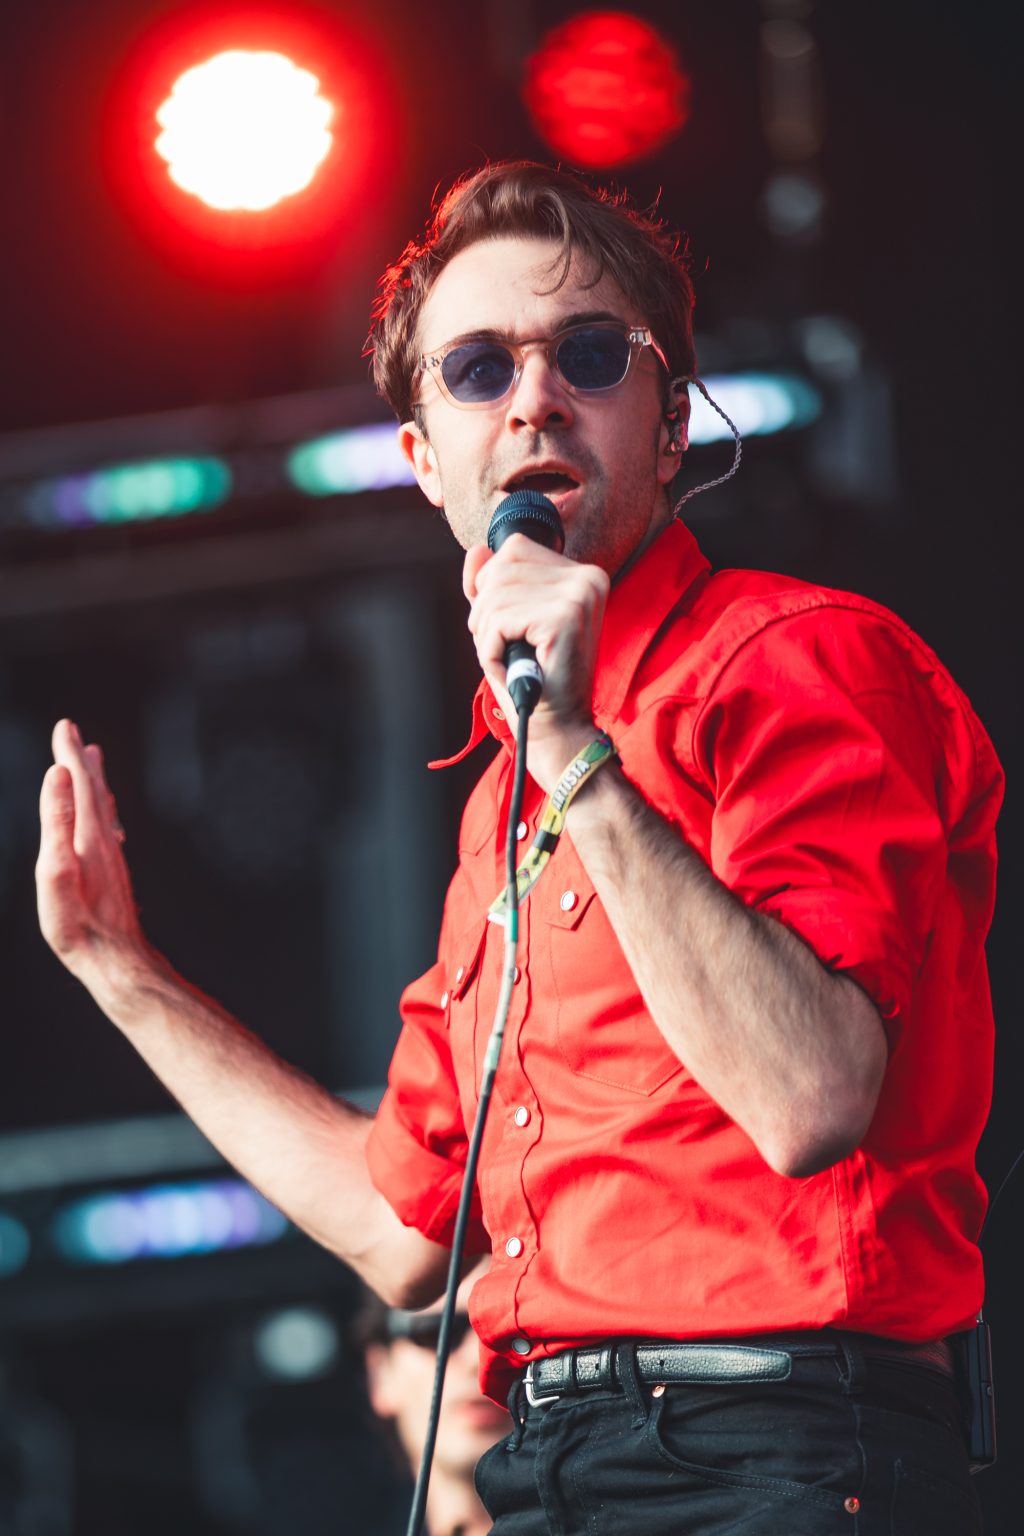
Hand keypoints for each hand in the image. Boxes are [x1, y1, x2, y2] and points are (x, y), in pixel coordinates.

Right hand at [36, 719, 145, 992]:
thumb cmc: (80, 926)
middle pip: (93, 792)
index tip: (64, 725)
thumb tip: (57, 773)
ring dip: (95, 783)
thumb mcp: (56, 871)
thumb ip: (56, 820)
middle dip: (81, 762)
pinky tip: (105, 820)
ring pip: (104, 810)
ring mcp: (112, 859)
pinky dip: (103, 812)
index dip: (69, 754)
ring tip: (93, 762)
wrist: (117, 963)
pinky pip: (108, 830)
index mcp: (89, 834)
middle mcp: (106, 841)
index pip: (78, 783)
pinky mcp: (113, 875)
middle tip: (75, 734)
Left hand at [463, 535, 609, 790]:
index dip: (493, 586)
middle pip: (500, 568)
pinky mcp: (564, 619)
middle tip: (506, 647)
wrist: (557, 728)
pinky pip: (498, 620)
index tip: (508, 625)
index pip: (514, 548)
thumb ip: (491, 585)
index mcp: (582, 574)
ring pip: (495, 594)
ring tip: (508, 659)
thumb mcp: (506, 623)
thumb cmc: (534, 679)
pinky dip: (489, 649)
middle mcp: (588, 577)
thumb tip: (476, 550)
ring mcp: (579, 596)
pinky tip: (509, 668)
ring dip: (486, 634)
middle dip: (485, 612)